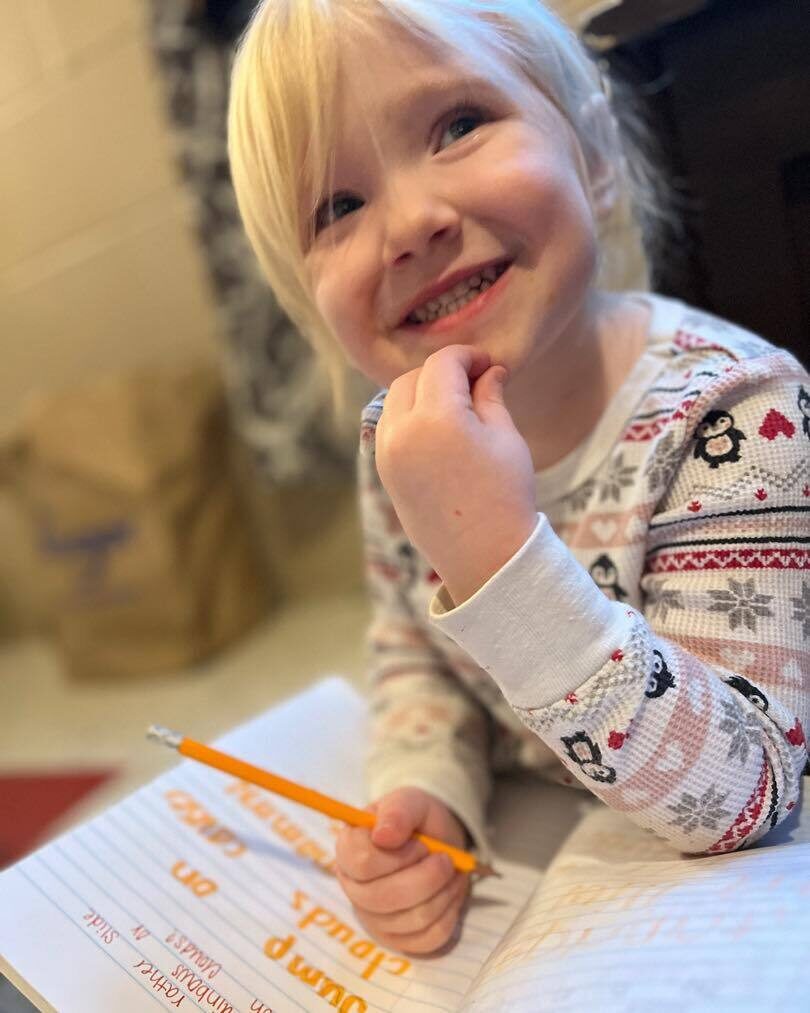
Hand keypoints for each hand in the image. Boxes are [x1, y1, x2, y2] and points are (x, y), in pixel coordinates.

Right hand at [334, 787, 470, 953]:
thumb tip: (383, 836)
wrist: (435, 840)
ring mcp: (375, 919)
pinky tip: (450, 892)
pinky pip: (428, 938)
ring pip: (410, 920)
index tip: (420, 843)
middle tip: (446, 858)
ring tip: (452, 871)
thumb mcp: (410, 801)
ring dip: (443, 893)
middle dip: (426, 877)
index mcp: (348, 851)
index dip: (398, 855)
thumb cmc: (416, 819)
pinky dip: (449, 913)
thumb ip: (397, 811)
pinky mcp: (399, 940)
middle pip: (383, 898)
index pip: (362, 864)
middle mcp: (354, 888)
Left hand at [375, 345, 535, 604]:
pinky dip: (407, 417)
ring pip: (393, 401)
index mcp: (436, 418)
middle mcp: (402, 432)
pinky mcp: (384, 473)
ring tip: (455, 405)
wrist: (485, 556)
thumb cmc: (505, 495)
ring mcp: (387, 454)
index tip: (488, 364)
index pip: (443, 364)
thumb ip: (490, 396)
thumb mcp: (505, 438)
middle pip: (412, 378)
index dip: (467, 356)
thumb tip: (488, 371)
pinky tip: (438, 428)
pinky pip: (388, 428)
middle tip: (473, 382)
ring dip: (420, 392)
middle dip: (441, 372)